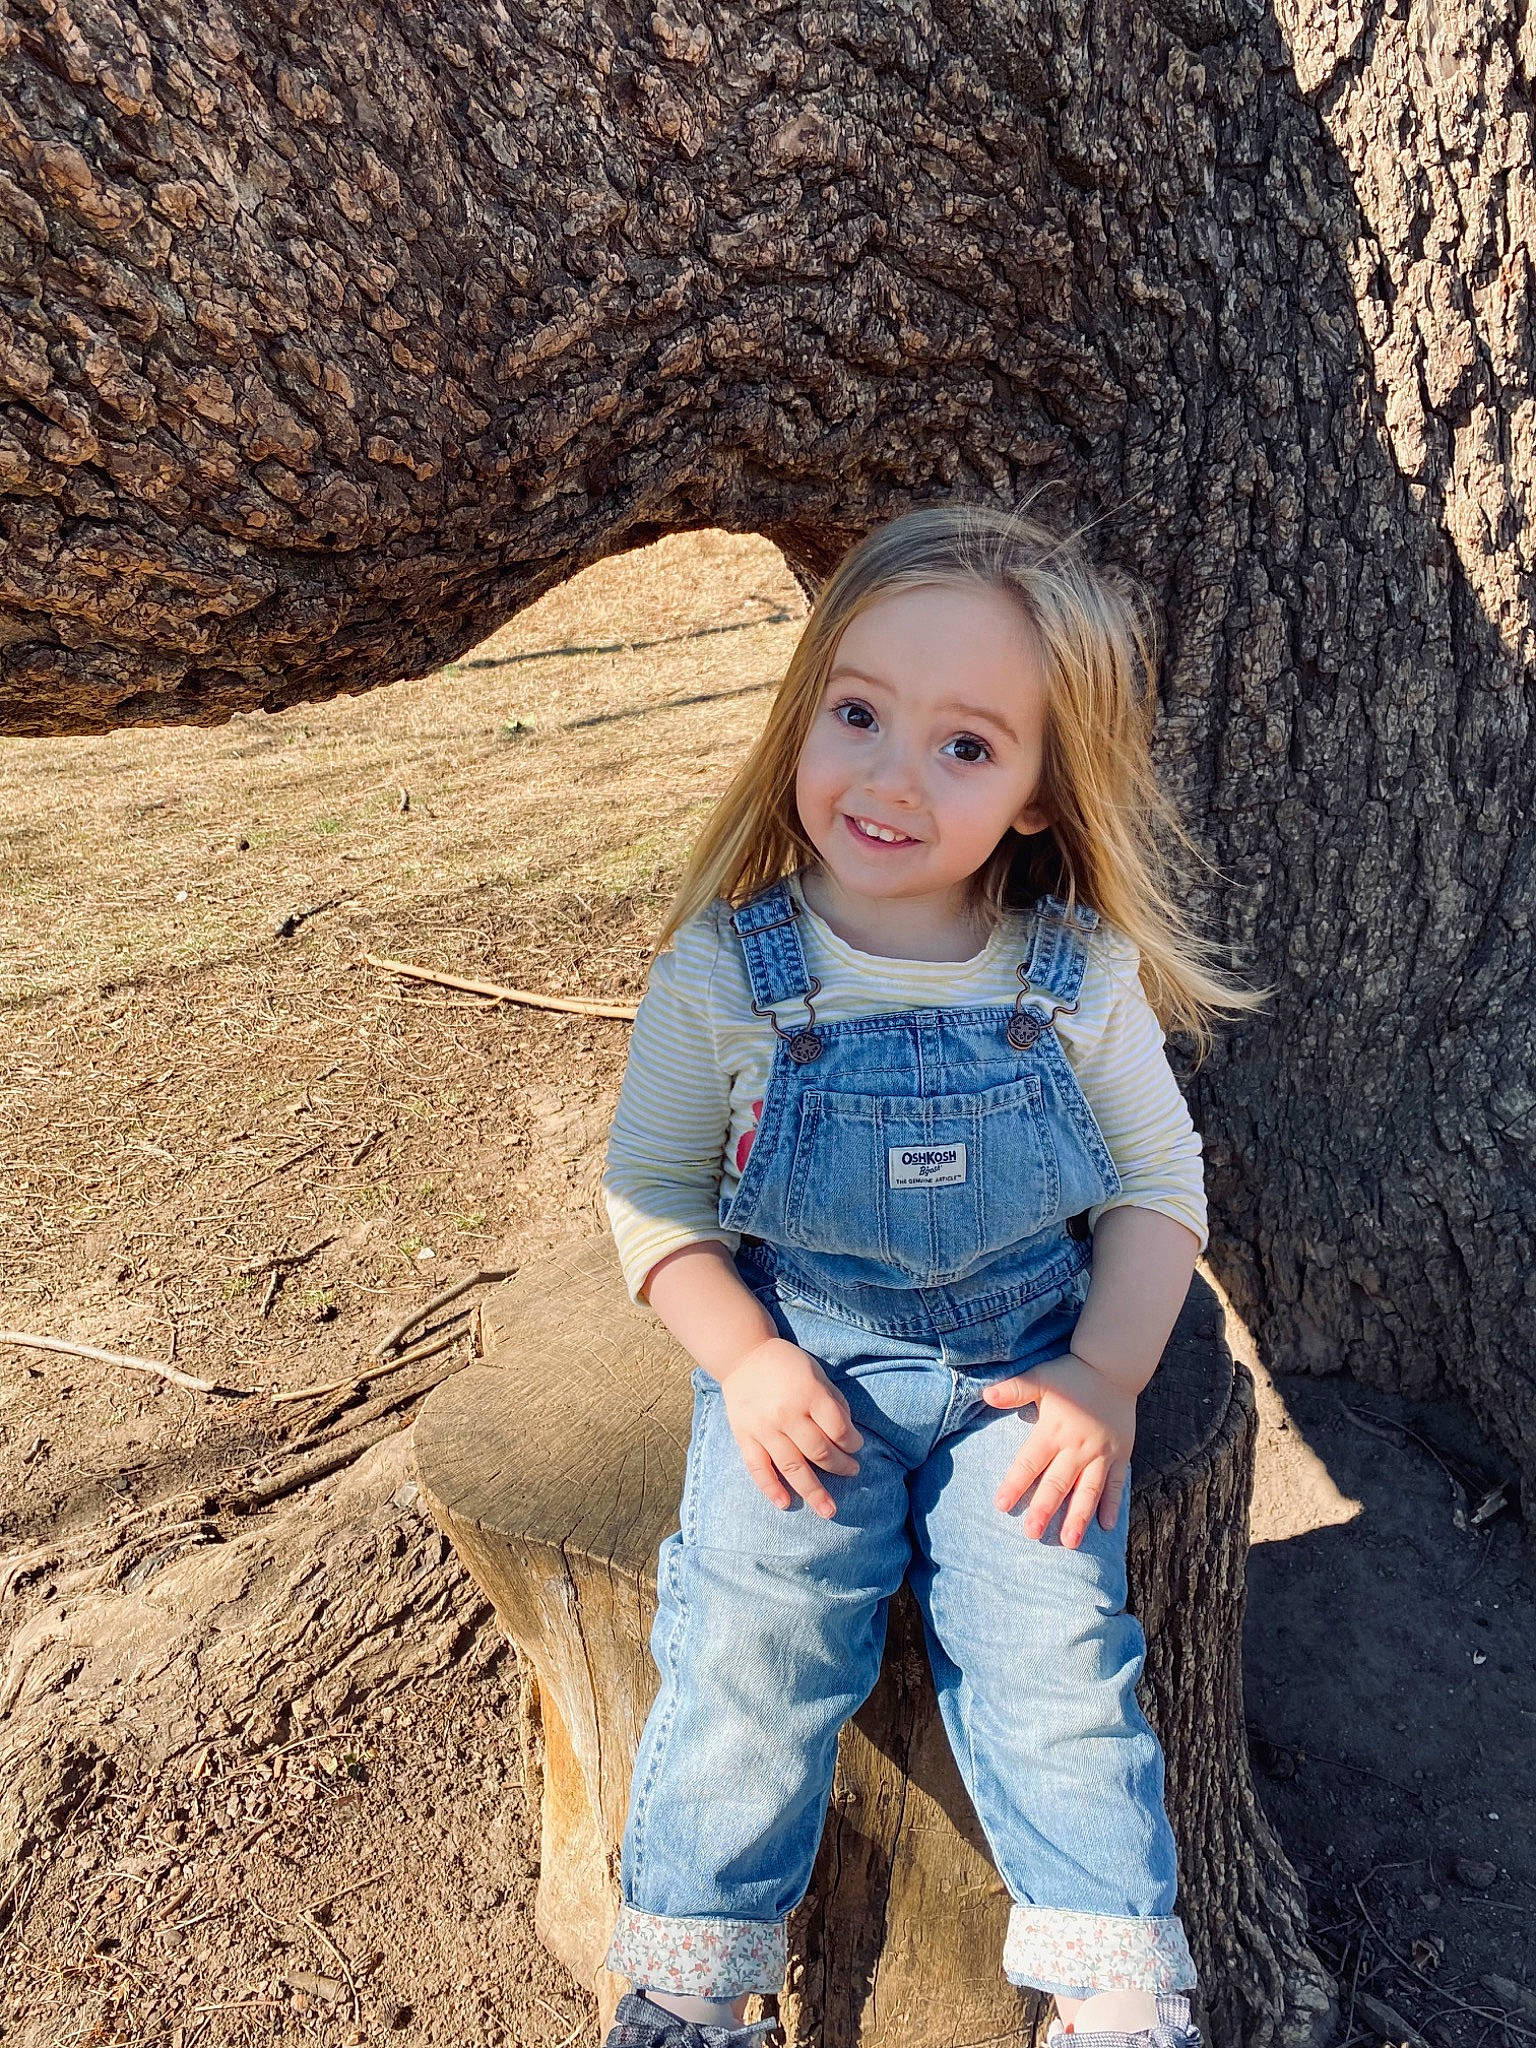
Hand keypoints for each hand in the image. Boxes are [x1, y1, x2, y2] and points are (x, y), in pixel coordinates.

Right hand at [715, 1337, 862, 1518]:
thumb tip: (847, 1435)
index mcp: (809, 1394)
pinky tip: (785, 1503)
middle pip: (820, 1452)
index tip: (856, 1446)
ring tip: (829, 1510)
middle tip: (853, 1472)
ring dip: (814, 1491)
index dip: (853, 1442)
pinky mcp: (745, 1438)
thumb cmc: (787, 1365)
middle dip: (841, 1466)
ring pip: (793, 1466)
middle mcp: (787, 1414)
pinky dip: (771, 1488)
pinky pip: (758, 1468)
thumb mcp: (817, 1374)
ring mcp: (764, 1429)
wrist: (743, 1356)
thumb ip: (833, 1403)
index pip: (838, 1429)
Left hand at [981, 1352, 1136, 1546]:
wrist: (1113, 1367)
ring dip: (1078, 1517)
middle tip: (1032, 1534)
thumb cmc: (1071, 1375)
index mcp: (1054, 1431)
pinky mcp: (1120, 1455)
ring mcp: (1101, 1454)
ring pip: (1088, 1491)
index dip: (1015, 1484)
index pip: (1030, 1462)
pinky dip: (1112, 1505)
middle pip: (1058, 1483)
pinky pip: (1116, 1485)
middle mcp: (1077, 1447)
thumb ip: (1014, 1389)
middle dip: (1044, 1510)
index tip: (1001, 1505)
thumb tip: (985, 1394)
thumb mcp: (1041, 1377)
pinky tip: (1106, 1527)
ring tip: (1070, 1542)